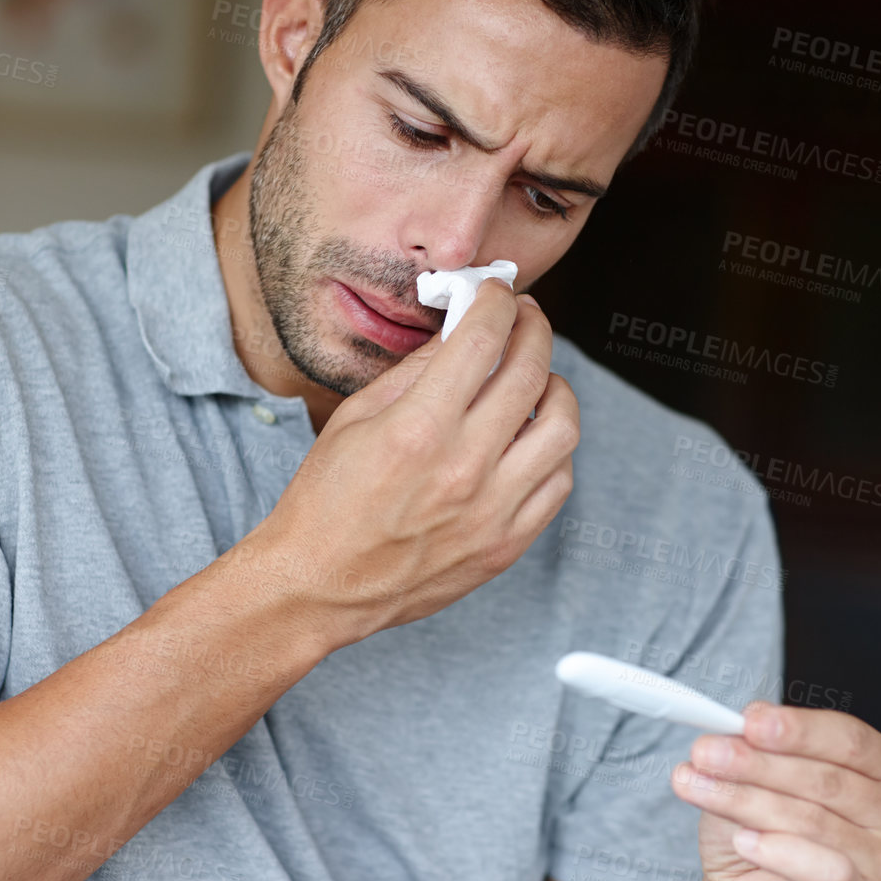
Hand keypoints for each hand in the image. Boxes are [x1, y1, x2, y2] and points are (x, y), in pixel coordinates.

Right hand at [239, 282, 578, 641]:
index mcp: (419, 428)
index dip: (498, 302)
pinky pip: (558, 483)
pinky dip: (552, 450)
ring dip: (555, 389)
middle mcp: (464, 467)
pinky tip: (529, 438)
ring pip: (563, 427)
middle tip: (525, 319)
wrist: (318, 586)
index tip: (498, 293)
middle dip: (534, 329)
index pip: (484, 338)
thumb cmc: (327, 500)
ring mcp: (492, 510)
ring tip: (535, 380)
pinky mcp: (505, 545)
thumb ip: (417, 369)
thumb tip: (462, 327)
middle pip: (531, 372)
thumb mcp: (357, 417)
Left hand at [671, 703, 880, 880]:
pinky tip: (745, 840)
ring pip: (815, 821)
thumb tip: (733, 730)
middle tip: (707, 753)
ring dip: (748, 801)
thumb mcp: (746, 781)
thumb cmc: (755, 836)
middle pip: (828, 779)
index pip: (849, 739)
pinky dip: (779, 851)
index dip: (799, 728)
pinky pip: (827, 873)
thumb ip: (749, 752)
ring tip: (701, 788)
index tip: (749, 721)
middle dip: (759, 763)